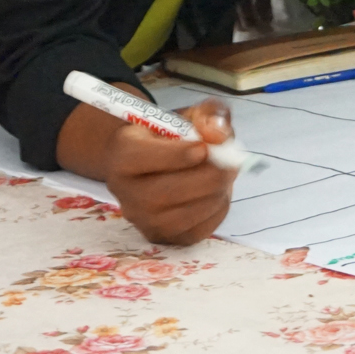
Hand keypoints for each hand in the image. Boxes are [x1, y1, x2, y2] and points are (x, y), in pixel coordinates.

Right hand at [100, 102, 236, 244]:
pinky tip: (218, 193)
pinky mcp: (162, 238)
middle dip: (208, 177)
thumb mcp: (190, 115)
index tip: (204, 148)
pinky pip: (196, 230)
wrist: (158, 165)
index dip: (178, 154)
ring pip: (184, 214)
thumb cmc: (173, 138)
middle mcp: (124, 192)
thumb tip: (217, 134)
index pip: (143, 158)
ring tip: (226, 175)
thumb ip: (208, 115)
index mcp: (122, 154)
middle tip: (232, 163)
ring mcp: (141, 220)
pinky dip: (216, 211)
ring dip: (216, 194)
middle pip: (167, 192)